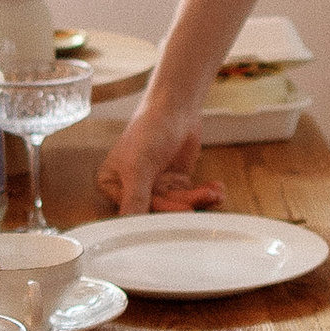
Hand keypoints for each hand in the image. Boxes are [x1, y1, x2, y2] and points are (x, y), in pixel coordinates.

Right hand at [98, 89, 223, 215]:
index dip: (156, 215)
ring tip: (213, 192)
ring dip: (199, 198)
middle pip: (160, 208)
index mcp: (113, 184)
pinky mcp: (176, 182)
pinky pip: (191, 195)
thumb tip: (129, 224)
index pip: (133, 210)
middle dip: (184, 203)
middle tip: (201, 199)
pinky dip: (205, 193)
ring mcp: (156, 186)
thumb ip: (135, 198)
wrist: (175, 106)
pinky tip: (217, 189)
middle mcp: (133, 188)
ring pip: (179, 204)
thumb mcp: (138, 166)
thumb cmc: (149, 129)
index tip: (177, 216)